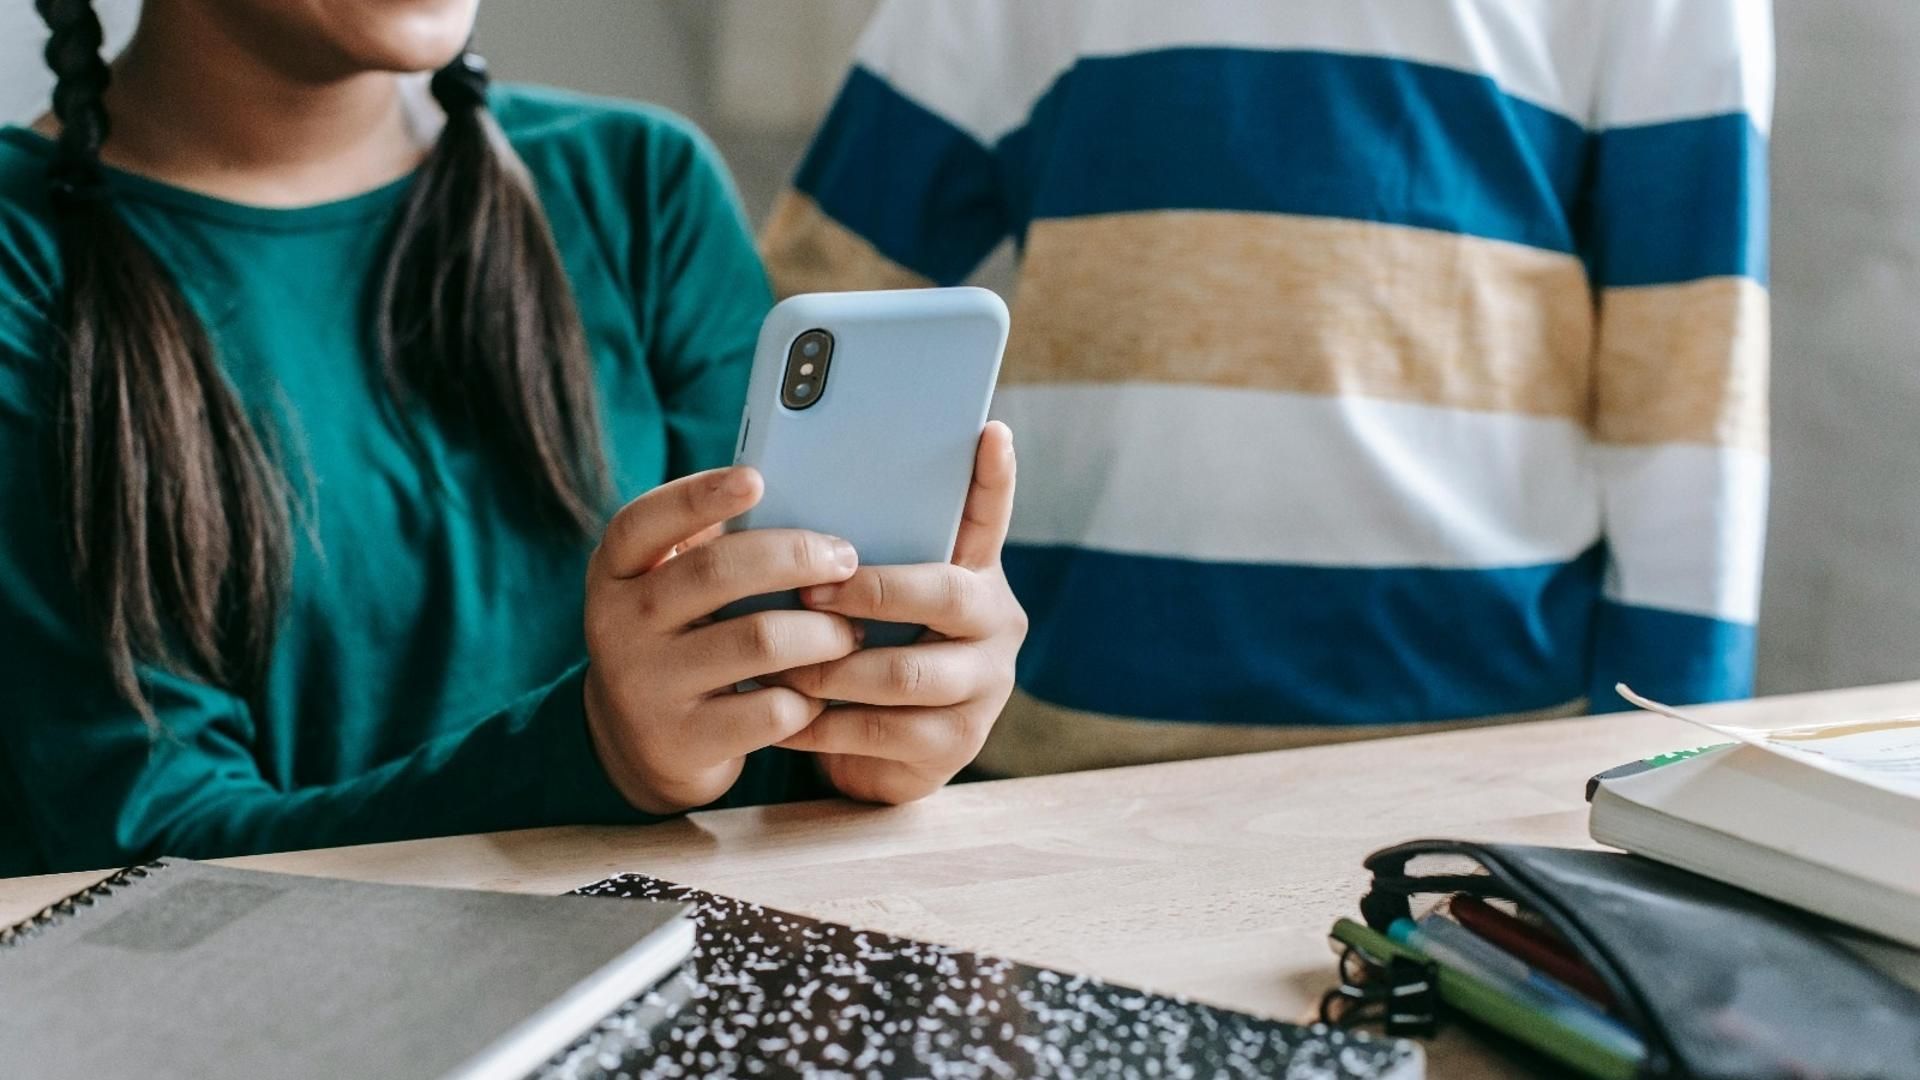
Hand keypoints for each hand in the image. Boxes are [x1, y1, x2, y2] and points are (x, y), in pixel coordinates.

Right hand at [582, 467, 863, 814]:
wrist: (640, 743)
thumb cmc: (681, 638)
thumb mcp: (672, 591)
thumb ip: (714, 550)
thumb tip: (808, 503)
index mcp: (616, 571)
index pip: (644, 521)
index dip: (699, 496)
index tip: (757, 478)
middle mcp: (617, 624)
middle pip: (716, 572)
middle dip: (796, 557)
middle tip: (845, 559)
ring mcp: (646, 686)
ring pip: (760, 640)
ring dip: (823, 631)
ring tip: (851, 632)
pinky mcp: (682, 741)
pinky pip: (771, 709)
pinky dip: (812, 697)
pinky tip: (824, 691)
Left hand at [771, 422, 1026, 803]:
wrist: (872, 755)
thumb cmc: (859, 654)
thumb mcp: (864, 603)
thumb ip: (852, 558)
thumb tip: (777, 497)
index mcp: (976, 575)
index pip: (988, 518)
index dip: (992, 478)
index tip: (989, 431)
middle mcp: (995, 625)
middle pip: (947, 595)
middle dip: (871, 592)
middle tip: (809, 593)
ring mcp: (984, 688)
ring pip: (906, 672)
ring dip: (832, 667)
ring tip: (781, 662)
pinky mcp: (957, 746)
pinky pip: (881, 731)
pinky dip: (821, 724)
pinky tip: (782, 715)